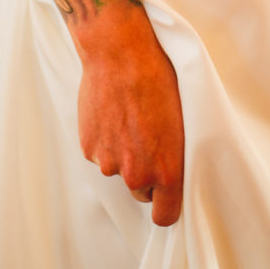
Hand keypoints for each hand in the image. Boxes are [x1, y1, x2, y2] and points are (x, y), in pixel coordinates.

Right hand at [74, 0, 184, 226]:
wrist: (119, 53)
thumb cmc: (157, 79)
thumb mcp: (181, 120)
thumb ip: (175, 156)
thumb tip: (172, 172)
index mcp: (165, 170)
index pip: (165, 215)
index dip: (165, 206)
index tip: (165, 196)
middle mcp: (135, 173)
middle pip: (140, 191)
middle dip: (144, 173)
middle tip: (147, 139)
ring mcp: (108, 161)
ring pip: (118, 168)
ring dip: (123, 152)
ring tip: (128, 117)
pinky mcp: (88, 146)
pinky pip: (100, 152)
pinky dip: (105, 139)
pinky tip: (111, 112)